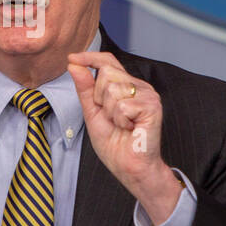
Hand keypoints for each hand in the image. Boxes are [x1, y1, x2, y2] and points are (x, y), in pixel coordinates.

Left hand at [67, 51, 183, 224]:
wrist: (130, 167)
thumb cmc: (115, 144)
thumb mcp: (92, 113)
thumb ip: (84, 89)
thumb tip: (74, 65)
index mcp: (125, 86)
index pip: (108, 61)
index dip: (90, 57)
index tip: (72, 58)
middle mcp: (138, 86)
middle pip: (106, 73)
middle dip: (99, 98)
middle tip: (111, 118)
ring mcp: (147, 94)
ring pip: (112, 89)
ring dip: (110, 112)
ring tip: (121, 125)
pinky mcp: (152, 105)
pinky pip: (122, 105)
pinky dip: (120, 121)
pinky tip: (130, 129)